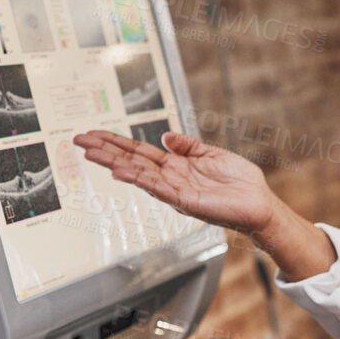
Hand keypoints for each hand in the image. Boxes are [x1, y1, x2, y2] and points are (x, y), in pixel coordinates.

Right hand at [73, 129, 276, 234]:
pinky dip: (138, 179)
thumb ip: (187, 145)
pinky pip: (156, 188)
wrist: (260, 203)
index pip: (139, 151)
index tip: (95, 134)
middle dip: (105, 150)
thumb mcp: (211, 153)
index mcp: (175, 166)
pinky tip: (120, 172)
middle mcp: (170, 179)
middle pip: (130, 160)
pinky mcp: (184, 200)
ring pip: (137, 174)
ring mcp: (174, 190)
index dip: (116, 142)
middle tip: (79, 141)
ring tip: (91, 153)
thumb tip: (165, 135)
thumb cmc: (240, 183)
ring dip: (112, 163)